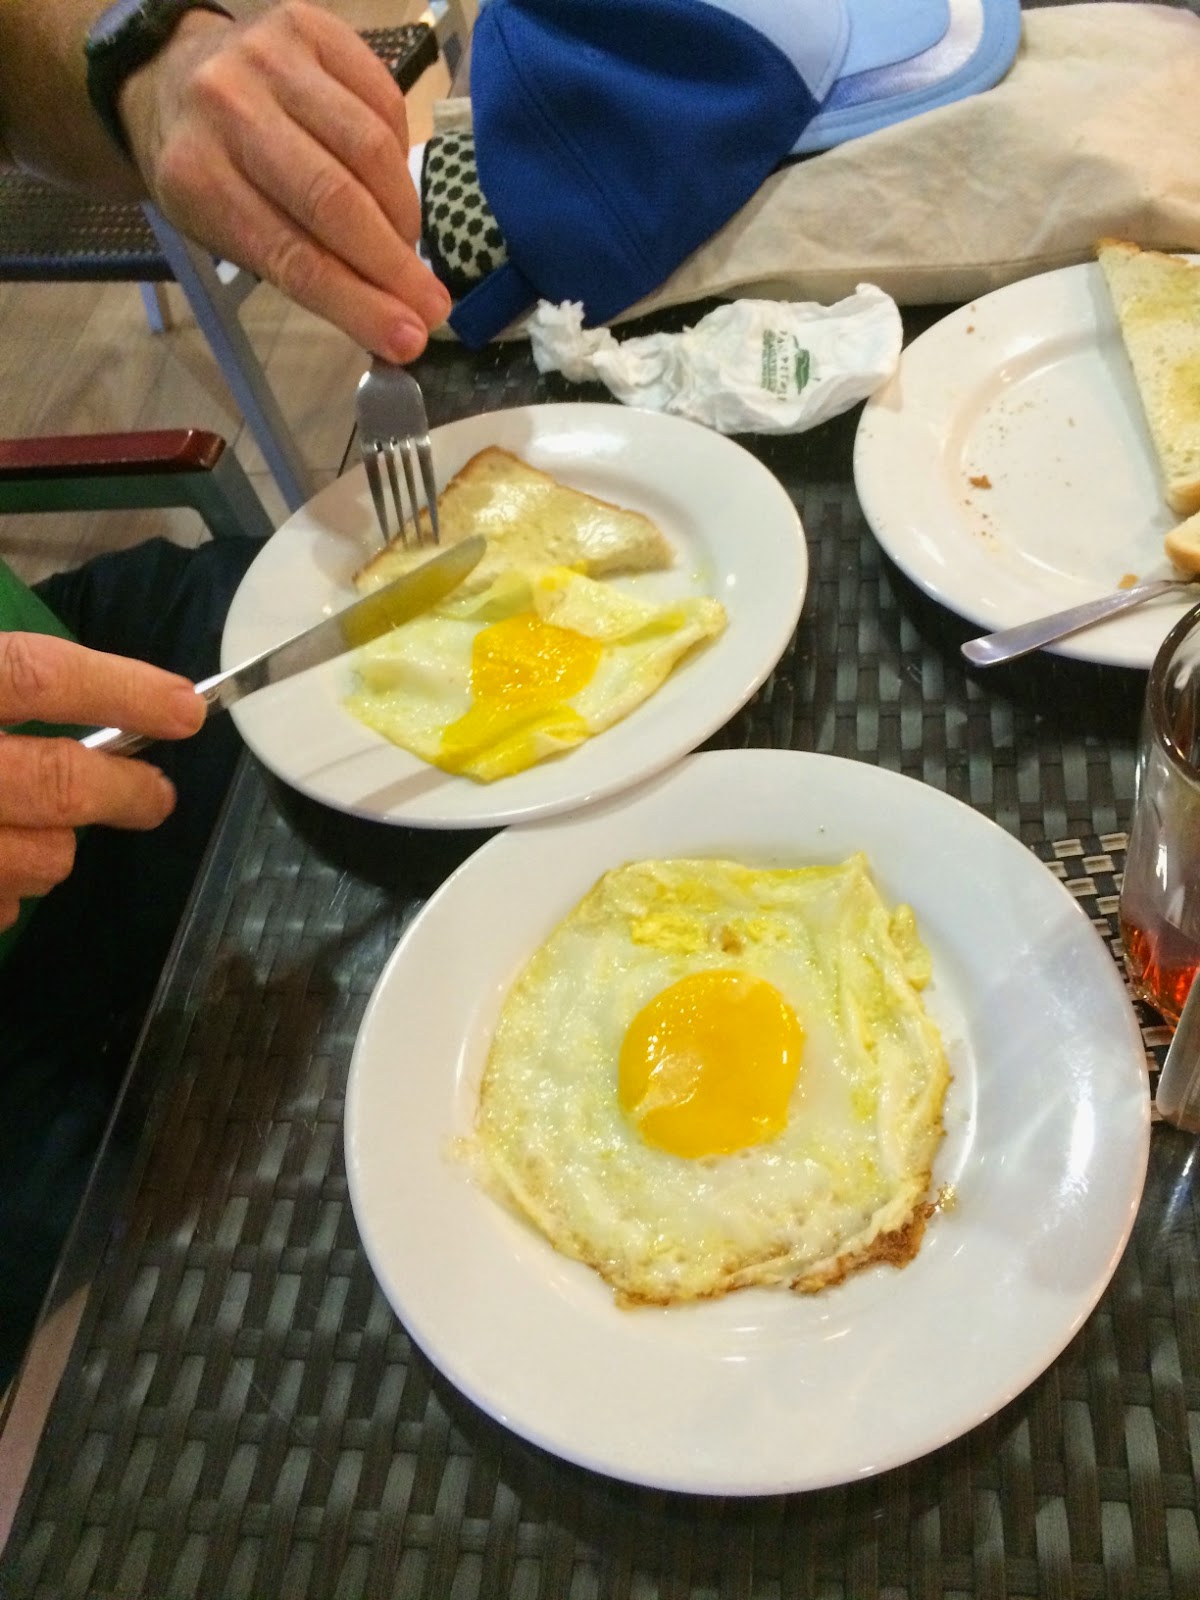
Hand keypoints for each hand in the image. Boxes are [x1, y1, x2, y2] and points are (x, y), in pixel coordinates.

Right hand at [0, 633, 205, 932]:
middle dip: (126, 792)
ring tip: (41, 828)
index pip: (38, 677)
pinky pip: (1, 907)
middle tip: (158, 796)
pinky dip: (8, 888)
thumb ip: (5, 679)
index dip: (122, 691)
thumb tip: (88, 692)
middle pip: (58, 783)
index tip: (186, 708)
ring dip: (56, 846)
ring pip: (41, 857)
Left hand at [120, 1, 451, 361]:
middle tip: (433, 306)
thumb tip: (394, 322)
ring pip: (370, 148)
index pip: (292, 255)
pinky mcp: (310, 27)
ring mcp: (270, 56)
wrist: (172, 77)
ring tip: (408, 247)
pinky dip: (400, 155)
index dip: (358, 302)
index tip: (410, 339)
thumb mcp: (230, 233)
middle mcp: (228, 105)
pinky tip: (391, 185)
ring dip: (404, 214)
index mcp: (196, 175)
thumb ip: (304, 271)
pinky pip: (383, 100)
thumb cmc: (210, 172)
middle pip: (335, 199)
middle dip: (394, 263)